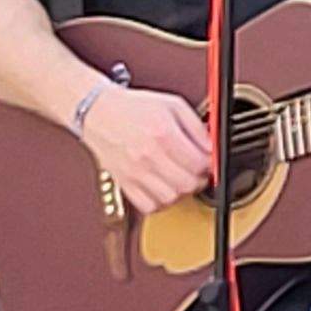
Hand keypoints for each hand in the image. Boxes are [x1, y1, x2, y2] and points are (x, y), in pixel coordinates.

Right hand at [78, 82, 212, 211]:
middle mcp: (148, 155)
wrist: (98, 112)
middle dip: (200, 179)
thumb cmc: (134, 107)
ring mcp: (135, 172)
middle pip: (187, 184)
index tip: (210, 160)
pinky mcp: (124, 183)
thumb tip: (211, 146)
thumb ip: (196, 126)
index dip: (211, 164)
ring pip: (170, 198)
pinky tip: (164, 188)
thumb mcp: (173, 104)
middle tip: (199, 171)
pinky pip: (148, 206)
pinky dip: (161, 201)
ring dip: (182, 192)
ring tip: (182, 179)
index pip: (199, 163)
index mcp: (163, 134)